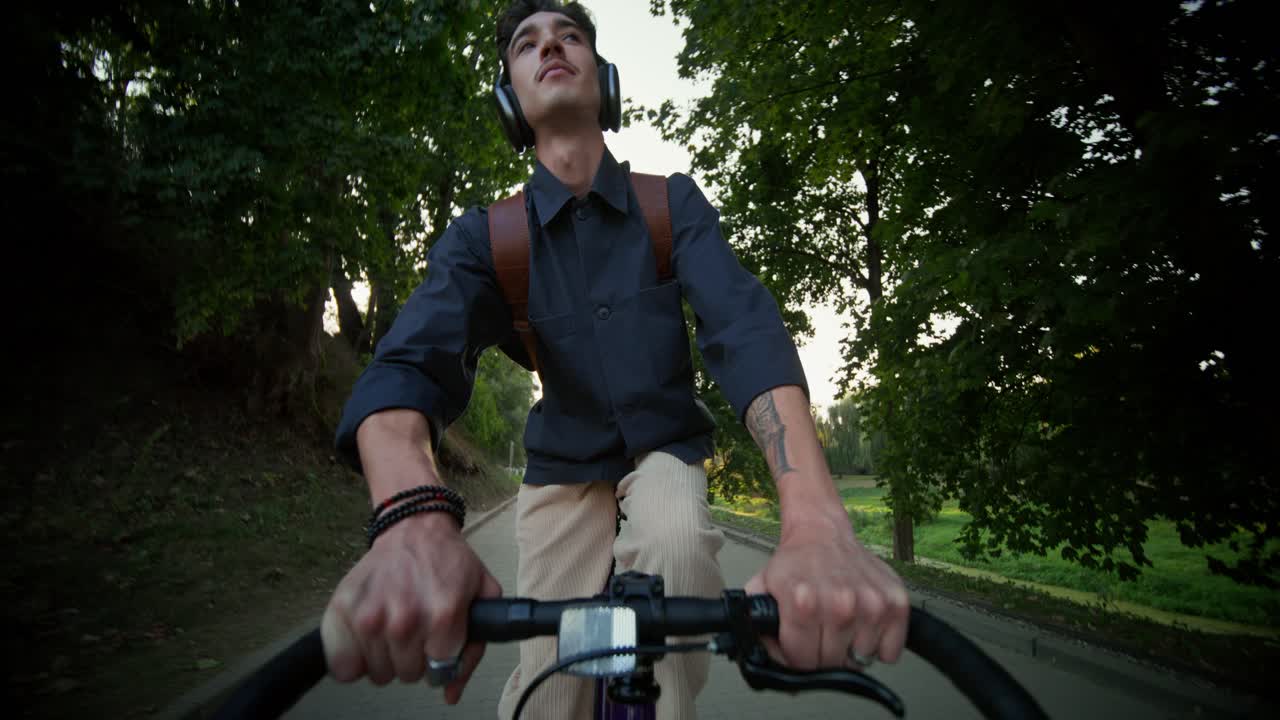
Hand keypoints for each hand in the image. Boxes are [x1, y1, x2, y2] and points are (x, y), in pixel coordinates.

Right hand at [321, 512, 501, 703]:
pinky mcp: (341, 611)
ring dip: (386, 656)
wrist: (414, 528)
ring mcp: (370, 616)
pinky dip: (352, 659)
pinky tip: (367, 638)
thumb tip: (450, 692)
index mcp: (444, 615)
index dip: (439, 659)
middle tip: (415, 629)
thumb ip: (473, 649)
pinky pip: (342, 667)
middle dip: (414, 657)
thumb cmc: (447, 562)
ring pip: (377, 674)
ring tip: (392, 625)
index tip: (436, 643)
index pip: (438, 672)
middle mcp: (405, 619)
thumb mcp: (481, 595)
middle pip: (408, 675)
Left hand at [744, 510, 908, 669]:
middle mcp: (841, 604)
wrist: (822, 532)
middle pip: (831, 664)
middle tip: (818, 631)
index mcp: (804, 603)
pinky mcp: (896, 604)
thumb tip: (762, 659)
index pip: (803, 663)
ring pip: (860, 661)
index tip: (799, 644)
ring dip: (850, 649)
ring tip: (839, 624)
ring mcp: (872, 604)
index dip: (797, 657)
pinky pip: (890, 653)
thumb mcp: (762, 588)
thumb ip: (755, 626)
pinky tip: (862, 625)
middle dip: (821, 654)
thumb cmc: (796, 562)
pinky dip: (878, 647)